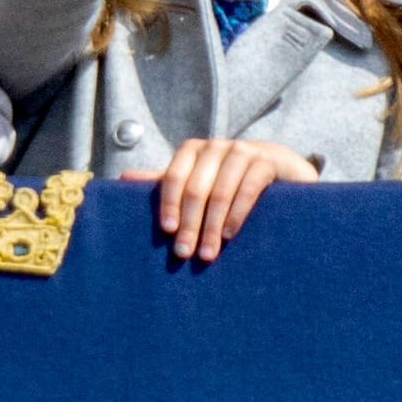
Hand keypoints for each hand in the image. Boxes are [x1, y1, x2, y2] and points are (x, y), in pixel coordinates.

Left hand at [122, 138, 319, 261]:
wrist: (279, 168)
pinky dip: (237, 214)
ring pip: (221, 191)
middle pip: (196, 188)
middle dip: (190, 225)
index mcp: (194, 150)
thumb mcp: (197, 179)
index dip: (168, 204)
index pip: (173, 177)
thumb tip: (123, 179)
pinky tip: (230, 235)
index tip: (167, 232)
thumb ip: (165, 181)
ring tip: (208, 254)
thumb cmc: (229, 178)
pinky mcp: (266, 162)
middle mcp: (217, 146)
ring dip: (212, 227)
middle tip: (185, 254)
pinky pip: (248, 189)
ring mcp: (243, 151)